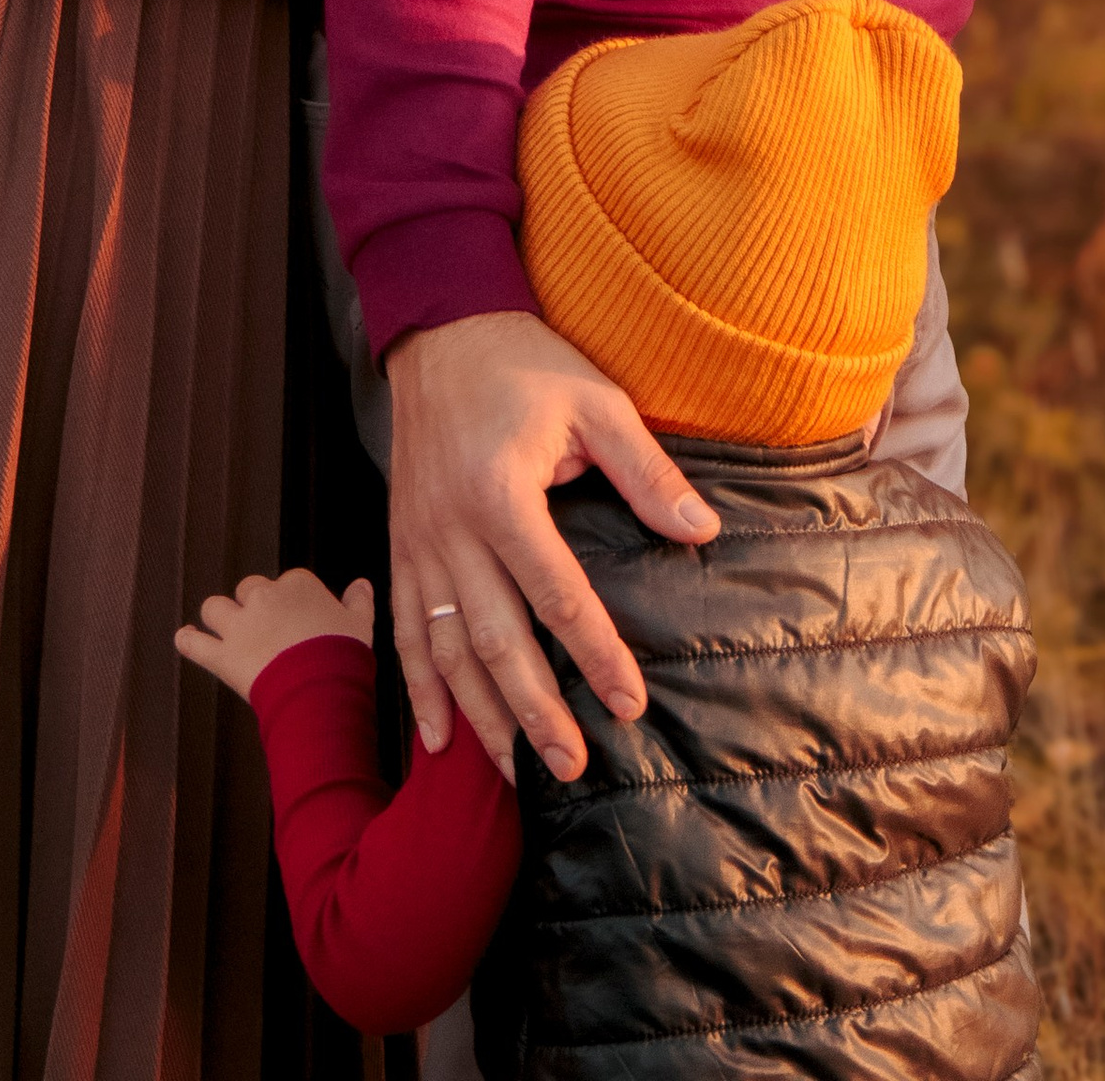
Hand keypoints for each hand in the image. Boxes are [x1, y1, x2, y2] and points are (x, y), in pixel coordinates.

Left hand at [176, 568, 374, 702]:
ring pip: (215, 608)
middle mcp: (264, 597)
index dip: (289, 603)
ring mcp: (240, 626)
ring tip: (223, 629)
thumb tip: (362, 584)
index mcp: (297, 584)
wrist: (321, 687)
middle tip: (263, 628)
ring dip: (218, 617)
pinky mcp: (223, 655)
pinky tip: (185, 638)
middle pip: (248, 589)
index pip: (287, 583)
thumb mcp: (360, 623)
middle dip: (252, 604)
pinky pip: (194, 643)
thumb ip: (359, 601)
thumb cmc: (343, 655)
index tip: (297, 621)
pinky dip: (187, 640)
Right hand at [385, 309, 718, 784]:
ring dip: (480, 716)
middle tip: (572, 765)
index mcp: (502, 493)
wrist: (441, 331)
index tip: (628, 704)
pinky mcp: (401, 545)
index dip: (596, 655)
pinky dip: (419, 689)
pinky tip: (437, 738)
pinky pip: (405, 631)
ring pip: (447, 650)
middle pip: (496, 640)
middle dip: (535, 711)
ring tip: (513, 773)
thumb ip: (646, 472)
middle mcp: (451, 529)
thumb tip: (703, 532)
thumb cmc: (523, 361)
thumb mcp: (596, 401)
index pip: (558, 594)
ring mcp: (418, 542)